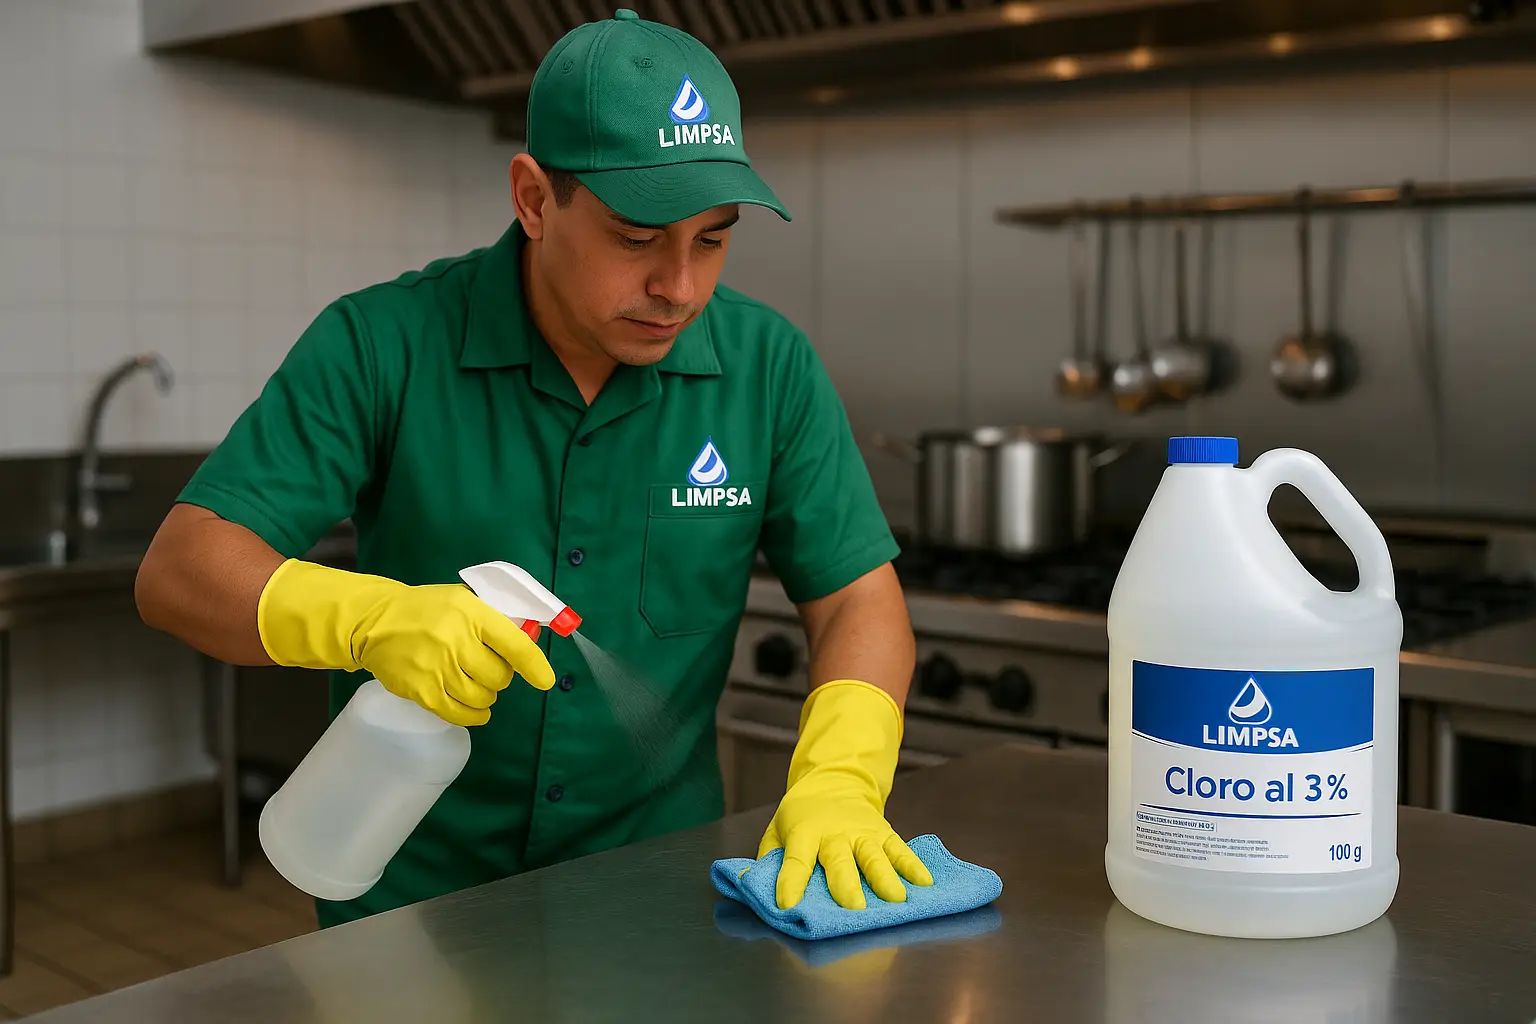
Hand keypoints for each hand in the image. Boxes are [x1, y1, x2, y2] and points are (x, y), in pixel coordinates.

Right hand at [257, 559, 554, 725]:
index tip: (546, 681)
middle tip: (491, 670)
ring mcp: (437, 668)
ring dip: (487, 696)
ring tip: (479, 686)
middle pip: (499, 676)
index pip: (514, 644)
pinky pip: (459, 713)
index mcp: (471, 613)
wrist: (374, 622)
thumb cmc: (426, 609)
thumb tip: (529, 640)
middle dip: (501, 678)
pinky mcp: (422, 691)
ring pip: (482, 697)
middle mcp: (455, 639)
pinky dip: (473, 715)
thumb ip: (493, 619)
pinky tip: (475, 709)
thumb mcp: (462, 600)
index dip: (535, 665)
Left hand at [757, 680, 933, 909]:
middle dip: (846, 884)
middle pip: (840, 859)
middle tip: (854, 907)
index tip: (787, 904)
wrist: (834, 781)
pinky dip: (912, 865)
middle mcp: (835, 833)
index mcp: (804, 832)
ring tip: (896, 899)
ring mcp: (862, 832)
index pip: (796, 858)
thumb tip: (751, 880)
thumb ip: (769, 855)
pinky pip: (899, 849)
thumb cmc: (802, 815)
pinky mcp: (884, 832)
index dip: (790, 880)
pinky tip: (924, 883)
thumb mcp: (777, 829)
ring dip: (885, 877)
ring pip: (874, 855)